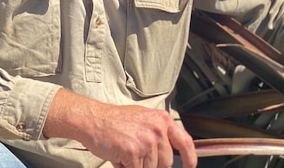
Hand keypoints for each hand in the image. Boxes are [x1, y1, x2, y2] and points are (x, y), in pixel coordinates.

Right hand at [44, 89, 196, 167]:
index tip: (189, 167)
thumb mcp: (144, 120)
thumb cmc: (115, 121)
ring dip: (138, 166)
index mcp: (162, 120)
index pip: (185, 142)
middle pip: (166, 162)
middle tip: (136, 155)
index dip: (190, 158)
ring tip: (125, 152)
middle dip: (153, 165)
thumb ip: (159, 134)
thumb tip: (168, 154)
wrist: (94, 120)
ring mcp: (146, 141)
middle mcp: (157, 130)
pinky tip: (120, 156)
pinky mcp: (134, 152)